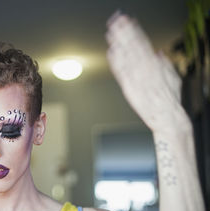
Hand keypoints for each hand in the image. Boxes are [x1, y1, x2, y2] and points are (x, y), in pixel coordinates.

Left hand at [106, 13, 190, 134]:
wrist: (165, 115)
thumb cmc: (168, 99)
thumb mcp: (172, 77)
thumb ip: (164, 64)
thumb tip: (159, 53)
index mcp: (155, 65)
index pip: (143, 43)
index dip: (135, 31)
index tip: (129, 22)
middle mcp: (144, 69)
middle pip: (132, 47)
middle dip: (124, 33)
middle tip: (116, 21)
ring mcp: (135, 78)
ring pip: (125, 57)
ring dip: (118, 43)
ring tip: (110, 33)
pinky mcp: (128, 88)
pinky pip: (121, 72)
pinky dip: (115, 62)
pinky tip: (110, 53)